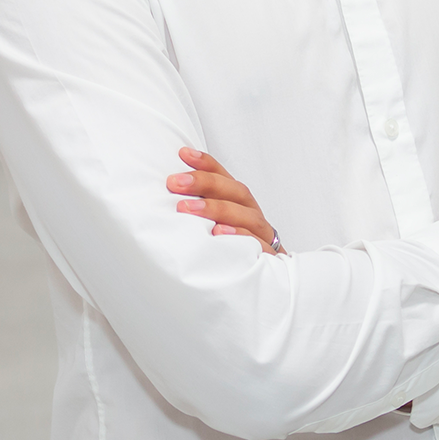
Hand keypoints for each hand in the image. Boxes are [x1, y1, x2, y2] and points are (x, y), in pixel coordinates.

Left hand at [166, 148, 284, 254]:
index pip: (226, 178)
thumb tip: (168, 195)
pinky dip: (239, 236)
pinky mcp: (268, 260)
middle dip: (205, 183)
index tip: (182, 154)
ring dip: (216, 208)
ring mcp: (263, 237)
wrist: (269, 285)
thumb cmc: (236, 253)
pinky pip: (257, 245)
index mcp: (242, 206)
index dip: (207, 164)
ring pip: (247, 216)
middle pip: (236, 192)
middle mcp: (254, 216)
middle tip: (174, 183)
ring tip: (187, 208)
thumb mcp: (219, 229)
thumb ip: (201, 212)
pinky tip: (218, 233)